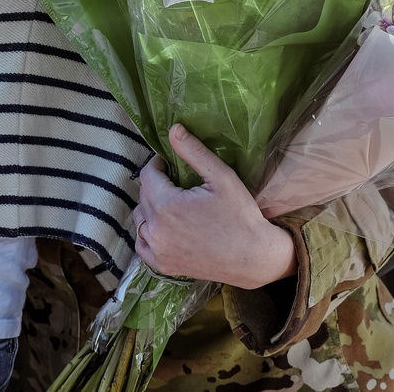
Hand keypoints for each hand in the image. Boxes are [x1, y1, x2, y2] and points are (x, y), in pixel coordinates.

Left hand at [132, 124, 296, 290]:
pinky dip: (148, 232)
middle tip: (176, 182)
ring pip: (140, 218)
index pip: (147, 175)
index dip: (158, 164)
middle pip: (143, 195)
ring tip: (172, 202)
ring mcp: (157, 251)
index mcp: (167, 206)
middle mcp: (156, 230)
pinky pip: (142, 243)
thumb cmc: (240, 214)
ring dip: (150, 206)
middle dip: (156, 184)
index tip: (170, 163)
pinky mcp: (162, 265)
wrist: (253, 257)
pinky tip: (165, 226)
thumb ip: (194, 152)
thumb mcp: (221, 177)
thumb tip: (173, 129)